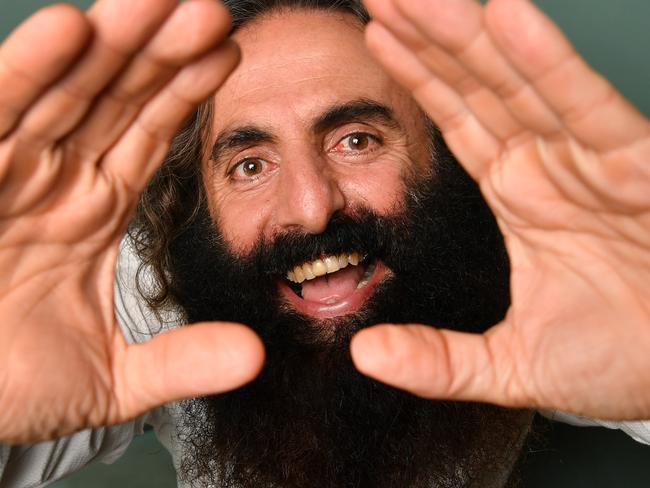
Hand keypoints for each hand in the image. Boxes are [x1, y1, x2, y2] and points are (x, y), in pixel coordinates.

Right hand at [0, 0, 262, 442]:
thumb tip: (252, 356)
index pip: (149, 134)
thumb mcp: (113, 379)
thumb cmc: (13, 385)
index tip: (231, 50)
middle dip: (159, 49)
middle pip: (114, 99)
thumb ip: (180, 361)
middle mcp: (54, 181)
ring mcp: (6, 176)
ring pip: (62, 94)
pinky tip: (68, 30)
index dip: (188, 91)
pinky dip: (27, 74)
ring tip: (155, 0)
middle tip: (207, 6)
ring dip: (107, 44)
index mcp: (95, 210)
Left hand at [352, 0, 649, 419]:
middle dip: (430, 36)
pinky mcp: (639, 166)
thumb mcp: (511, 365)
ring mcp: (591, 160)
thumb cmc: (617, 357)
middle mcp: (550, 165)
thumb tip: (367, 354)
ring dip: (470, 34)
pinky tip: (505, 18)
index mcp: (519, 193)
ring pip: (520, 83)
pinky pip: (587, 106)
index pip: (458, 121)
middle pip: (478, 86)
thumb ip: (439, 360)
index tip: (376, 36)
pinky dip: (547, 63)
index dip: (418, 77)